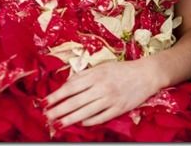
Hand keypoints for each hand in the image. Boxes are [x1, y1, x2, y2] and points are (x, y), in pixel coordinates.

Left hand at [43, 59, 161, 128]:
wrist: (146, 74)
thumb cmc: (121, 69)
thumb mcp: (101, 67)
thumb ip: (84, 75)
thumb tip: (67, 84)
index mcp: (95, 75)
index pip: (70, 87)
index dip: (56, 96)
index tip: (44, 102)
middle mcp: (101, 87)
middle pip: (75, 101)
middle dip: (58, 109)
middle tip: (46, 116)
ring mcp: (110, 99)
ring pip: (86, 111)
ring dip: (70, 118)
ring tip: (58, 123)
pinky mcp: (119, 109)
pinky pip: (101, 117)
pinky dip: (89, 121)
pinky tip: (80, 124)